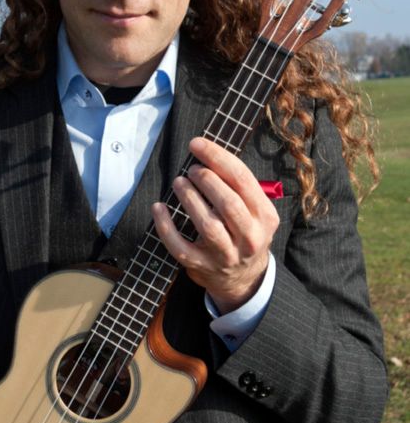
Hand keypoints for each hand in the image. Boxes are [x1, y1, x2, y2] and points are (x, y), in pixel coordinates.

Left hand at [152, 136, 279, 313]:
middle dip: (206, 179)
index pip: (242, 180)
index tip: (197, 144)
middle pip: (228, 203)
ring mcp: (225, 255)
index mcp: (265, 216)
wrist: (243, 278)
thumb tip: (207, 153)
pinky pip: (180, 246)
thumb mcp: (256, 211)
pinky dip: (166, 226)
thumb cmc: (244, 232)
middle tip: (191, 169)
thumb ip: (239, 186)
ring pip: (207, 225)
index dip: (217, 157)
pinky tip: (159, 208)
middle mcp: (249, 237)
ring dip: (189, 198)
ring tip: (178, 182)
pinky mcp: (202, 266)